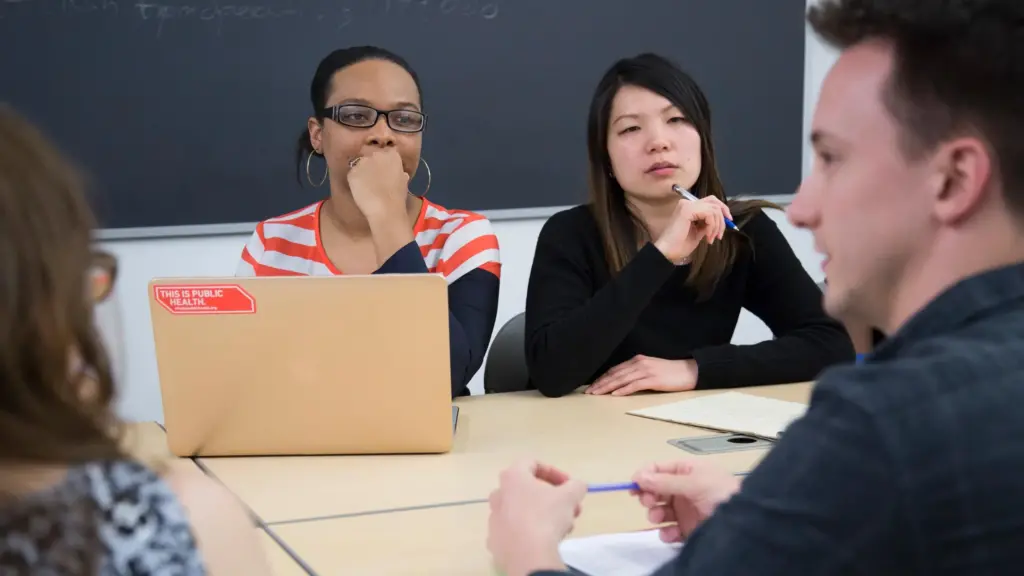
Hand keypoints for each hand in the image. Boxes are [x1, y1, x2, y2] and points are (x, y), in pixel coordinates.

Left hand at [345, 148, 409, 221]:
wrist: (385, 209)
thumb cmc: (398, 197)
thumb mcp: (404, 182)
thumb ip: (400, 173)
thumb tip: (400, 173)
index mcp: (391, 155)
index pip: (386, 151)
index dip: (384, 160)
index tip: (384, 168)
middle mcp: (376, 154)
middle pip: (371, 154)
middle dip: (372, 163)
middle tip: (374, 176)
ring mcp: (362, 162)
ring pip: (360, 163)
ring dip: (362, 171)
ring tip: (366, 184)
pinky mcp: (351, 172)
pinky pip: (352, 174)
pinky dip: (355, 180)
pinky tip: (360, 190)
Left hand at [487, 460, 586, 575]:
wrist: (528, 555)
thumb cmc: (546, 516)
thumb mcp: (570, 496)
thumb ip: (575, 486)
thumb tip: (578, 486)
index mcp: (512, 477)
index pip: (532, 464)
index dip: (554, 472)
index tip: (569, 485)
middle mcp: (499, 495)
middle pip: (528, 490)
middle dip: (553, 498)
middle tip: (570, 509)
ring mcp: (494, 519)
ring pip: (523, 511)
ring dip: (543, 515)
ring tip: (563, 528)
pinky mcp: (495, 541)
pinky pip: (515, 531)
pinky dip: (530, 532)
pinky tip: (544, 541)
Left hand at [586, 355, 696, 395]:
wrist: (690, 371)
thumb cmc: (671, 373)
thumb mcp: (651, 369)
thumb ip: (637, 373)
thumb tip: (623, 382)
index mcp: (637, 360)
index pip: (615, 369)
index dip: (603, 378)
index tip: (592, 386)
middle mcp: (639, 363)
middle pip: (615, 374)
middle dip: (601, 383)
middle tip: (589, 392)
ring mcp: (646, 370)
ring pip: (622, 379)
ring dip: (607, 387)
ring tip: (597, 394)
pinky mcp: (653, 379)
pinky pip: (635, 385)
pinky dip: (623, 390)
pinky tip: (614, 395)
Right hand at [631, 460, 740, 542]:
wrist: (745, 522)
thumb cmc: (721, 493)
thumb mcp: (694, 483)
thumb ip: (665, 481)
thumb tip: (639, 477)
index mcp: (686, 470)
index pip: (658, 469)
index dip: (644, 476)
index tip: (633, 486)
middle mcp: (683, 488)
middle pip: (655, 490)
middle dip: (648, 496)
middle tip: (649, 502)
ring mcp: (685, 509)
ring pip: (659, 511)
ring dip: (654, 514)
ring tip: (657, 518)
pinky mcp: (688, 529)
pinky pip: (669, 530)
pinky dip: (665, 533)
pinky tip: (669, 533)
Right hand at [654, 196, 732, 262]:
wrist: (667, 251)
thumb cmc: (680, 245)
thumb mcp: (699, 232)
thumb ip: (708, 224)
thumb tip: (721, 221)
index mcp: (689, 207)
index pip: (711, 202)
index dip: (722, 210)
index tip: (729, 222)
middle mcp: (687, 203)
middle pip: (714, 201)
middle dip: (723, 216)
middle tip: (721, 232)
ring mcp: (687, 205)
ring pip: (714, 209)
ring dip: (717, 225)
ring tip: (711, 238)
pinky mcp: (687, 210)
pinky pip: (709, 214)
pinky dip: (712, 226)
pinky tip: (707, 237)